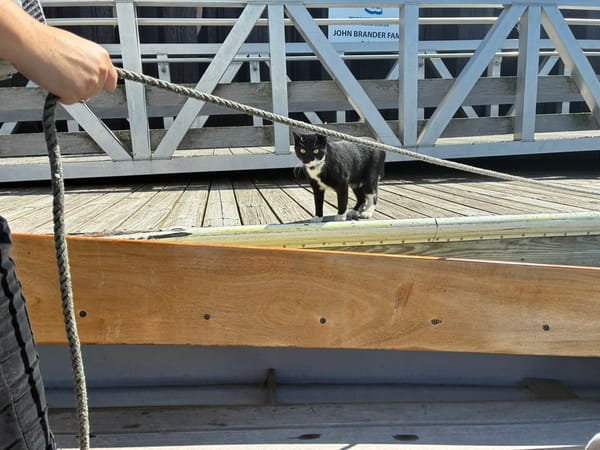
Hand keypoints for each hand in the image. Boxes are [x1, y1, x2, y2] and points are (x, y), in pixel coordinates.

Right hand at [0, 0, 117, 103]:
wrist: (30, 42)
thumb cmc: (47, 41)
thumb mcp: (78, 48)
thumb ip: (89, 62)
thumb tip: (89, 72)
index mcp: (101, 57)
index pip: (111, 81)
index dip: (101, 85)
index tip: (94, 86)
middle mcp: (99, 70)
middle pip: (95, 91)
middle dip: (81, 87)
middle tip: (65, 75)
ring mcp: (89, 83)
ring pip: (82, 96)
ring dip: (70, 91)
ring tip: (57, 75)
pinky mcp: (76, 92)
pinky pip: (70, 100)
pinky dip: (61, 95)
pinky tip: (53, 81)